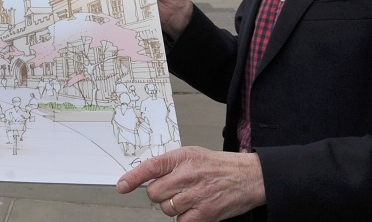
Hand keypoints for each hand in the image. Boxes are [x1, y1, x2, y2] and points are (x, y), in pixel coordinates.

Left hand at [116, 146, 264, 220]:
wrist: (249, 177)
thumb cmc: (220, 166)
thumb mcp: (193, 155)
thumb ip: (170, 165)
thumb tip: (146, 177)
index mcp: (183, 158)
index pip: (151, 167)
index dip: (133, 177)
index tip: (122, 185)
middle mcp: (187, 175)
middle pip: (154, 193)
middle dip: (161, 194)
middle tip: (175, 190)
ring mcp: (195, 196)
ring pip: (166, 208)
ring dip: (173, 206)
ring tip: (189, 198)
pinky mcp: (204, 213)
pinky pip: (181, 221)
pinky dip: (184, 218)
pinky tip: (195, 209)